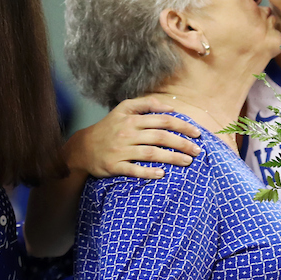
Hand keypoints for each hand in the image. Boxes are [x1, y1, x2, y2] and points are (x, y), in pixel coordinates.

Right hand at [68, 96, 201, 179]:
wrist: (82, 148)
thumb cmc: (108, 128)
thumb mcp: (123, 109)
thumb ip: (146, 104)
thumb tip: (170, 107)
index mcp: (132, 119)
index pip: (163, 120)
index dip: (182, 126)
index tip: (197, 133)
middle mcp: (127, 133)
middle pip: (160, 137)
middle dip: (182, 143)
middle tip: (198, 151)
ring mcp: (121, 150)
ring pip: (151, 153)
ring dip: (172, 158)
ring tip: (187, 162)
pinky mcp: (114, 166)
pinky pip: (133, 170)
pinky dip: (148, 172)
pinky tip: (162, 174)